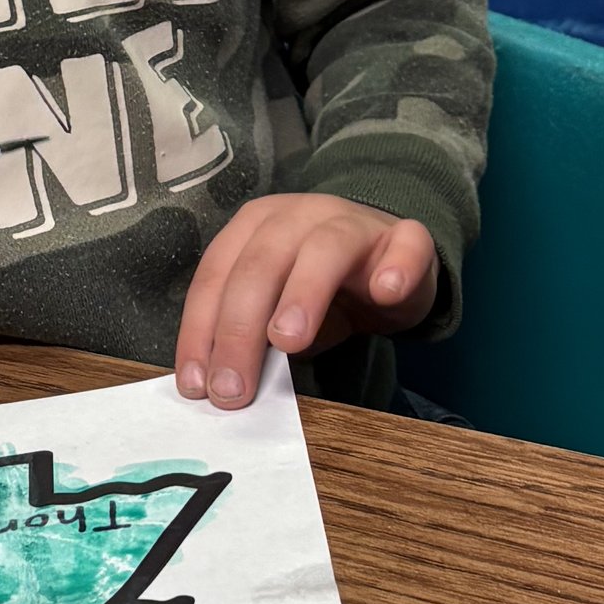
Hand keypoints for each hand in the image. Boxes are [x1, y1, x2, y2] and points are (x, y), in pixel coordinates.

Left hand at [174, 193, 437, 410]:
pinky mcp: (406, 237)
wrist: (388, 264)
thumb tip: (216, 388)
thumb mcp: (274, 311)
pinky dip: (397, 267)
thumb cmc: (319, 289)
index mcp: (255, 227)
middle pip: (262, 263)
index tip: (197, 384)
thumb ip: (248, 338)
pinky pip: (406, 245)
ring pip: (325, 248)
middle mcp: (299, 215)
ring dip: (303, 293)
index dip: (201, 328)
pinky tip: (387, 293)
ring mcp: (354, 222)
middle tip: (234, 387)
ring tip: (289, 342)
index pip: (217, 273)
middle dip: (241, 328)